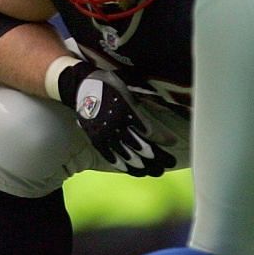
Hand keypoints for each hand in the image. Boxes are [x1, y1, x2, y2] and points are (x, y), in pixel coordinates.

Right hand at [57, 65, 174, 176]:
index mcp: (126, 111)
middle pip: (142, 148)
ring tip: (155, 170)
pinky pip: (110, 156)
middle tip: (170, 162)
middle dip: (158, 157)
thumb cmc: (106, 84)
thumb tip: (158, 111)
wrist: (79, 85)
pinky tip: (131, 170)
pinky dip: (122, 164)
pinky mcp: (96, 139)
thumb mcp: (127, 90)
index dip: (163, 139)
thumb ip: (140, 106)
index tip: (174, 142)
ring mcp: (105, 134)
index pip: (149, 131)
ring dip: (144, 165)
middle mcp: (116, 126)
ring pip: (128, 156)